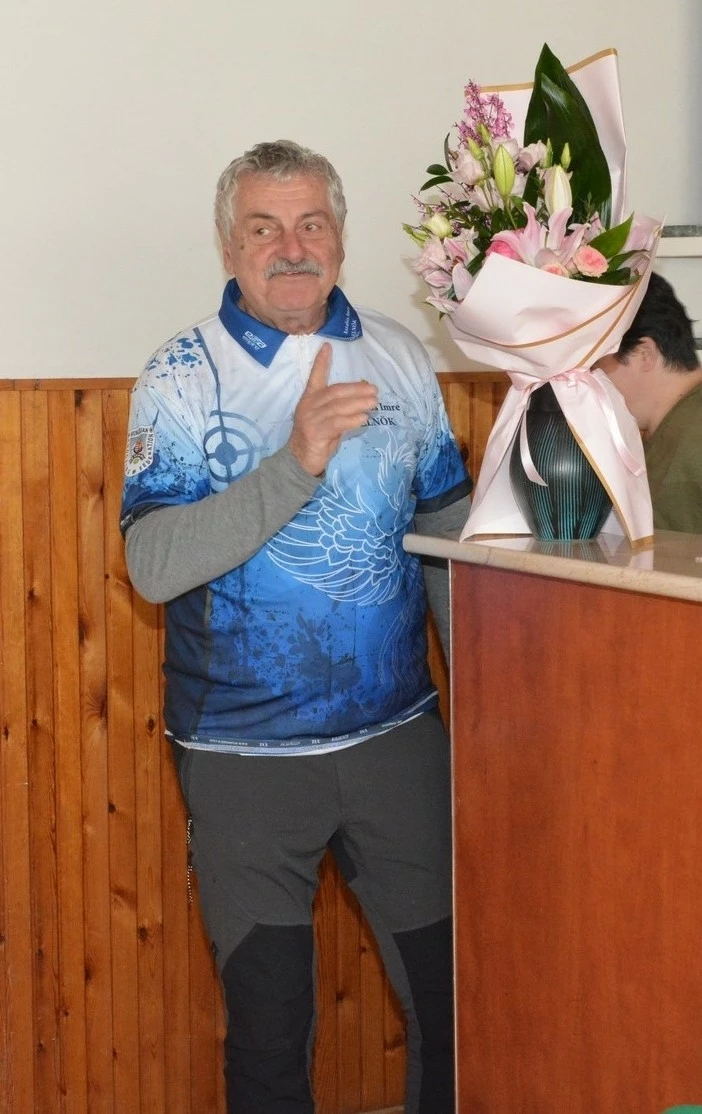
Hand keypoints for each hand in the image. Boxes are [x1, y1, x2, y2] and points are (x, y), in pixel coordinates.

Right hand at [288, 342, 377, 475]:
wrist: (299, 459)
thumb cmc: (317, 436)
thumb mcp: (327, 418)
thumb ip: (338, 408)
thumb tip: (363, 399)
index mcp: (310, 398)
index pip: (315, 376)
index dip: (321, 361)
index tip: (327, 346)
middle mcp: (309, 406)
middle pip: (335, 392)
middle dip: (356, 389)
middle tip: (374, 389)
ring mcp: (310, 419)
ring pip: (338, 407)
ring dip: (358, 404)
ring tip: (374, 403)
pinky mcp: (315, 433)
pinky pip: (337, 423)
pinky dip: (352, 420)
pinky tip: (364, 419)